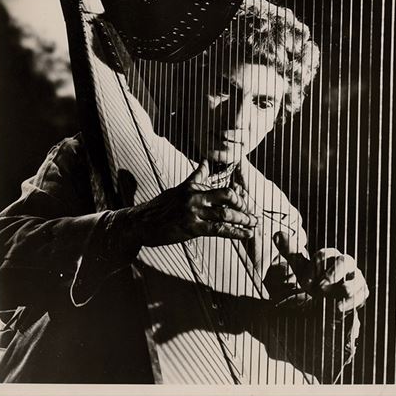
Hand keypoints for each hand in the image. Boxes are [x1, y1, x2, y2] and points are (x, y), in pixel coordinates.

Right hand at [134, 160, 258, 246]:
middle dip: (243, 206)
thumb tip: (205, 160)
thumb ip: (196, 176)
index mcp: (193, 187)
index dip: (238, 197)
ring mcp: (193, 211)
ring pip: (225, 214)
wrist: (141, 223)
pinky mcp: (191, 227)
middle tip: (253, 215)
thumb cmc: (160, 207)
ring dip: (243, 220)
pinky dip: (235, 232)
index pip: (221, 187)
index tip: (246, 205)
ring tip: (254, 225)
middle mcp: (194, 196)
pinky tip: (245, 235)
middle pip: (227, 196)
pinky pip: (218, 229)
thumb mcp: (179, 188)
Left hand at [273, 231, 368, 312]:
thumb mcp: (302, 269)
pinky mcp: (361, 292)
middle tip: (320, 289)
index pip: (324, 255)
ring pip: (357, 277)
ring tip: (334, 299)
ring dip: (346, 288)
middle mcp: (345, 264)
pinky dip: (351, 302)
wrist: (327, 303)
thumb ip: (291, 253)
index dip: (314, 267)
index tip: (305, 282)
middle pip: (344, 261)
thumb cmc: (315, 281)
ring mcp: (355, 278)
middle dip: (332, 274)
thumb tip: (276, 234)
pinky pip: (362, 294)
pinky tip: (339, 308)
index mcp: (329, 255)